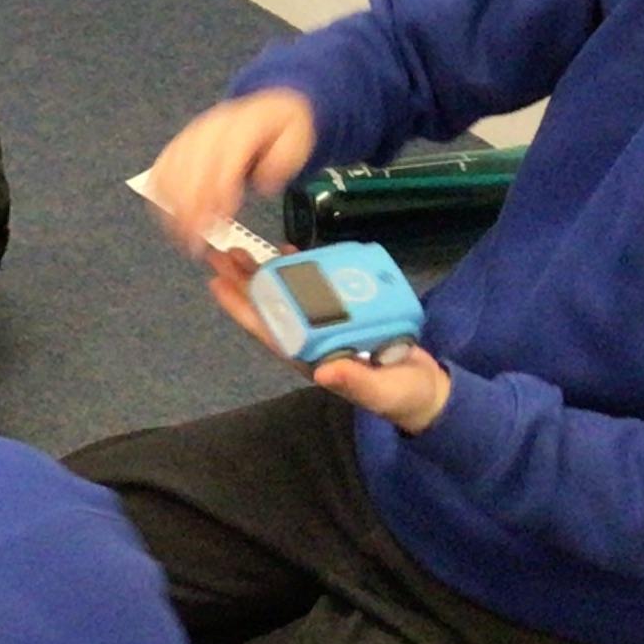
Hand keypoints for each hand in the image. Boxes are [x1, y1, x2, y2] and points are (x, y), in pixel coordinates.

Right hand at [144, 89, 315, 260]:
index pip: (224, 163)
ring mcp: (190, 137)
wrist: (264, 107)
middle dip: (190, 211)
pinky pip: (160, 170)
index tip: (221, 222)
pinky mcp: (178, 145)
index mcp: (242, 128)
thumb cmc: (280, 130)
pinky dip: (160, 195)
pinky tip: (169, 216)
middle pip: (191, 171)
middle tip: (195, 242)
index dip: (219, 194)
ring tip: (183, 236)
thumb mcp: (298, 138)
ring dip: (173, 208)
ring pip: (171, 172)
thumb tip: (263, 184)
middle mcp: (210, 130)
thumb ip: (284, 161)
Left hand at [205, 259, 452, 432]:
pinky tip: (289, 251)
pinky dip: (301, 269)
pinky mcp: (346, 312)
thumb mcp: (378, 391)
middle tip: (222, 253)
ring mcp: (327, 324)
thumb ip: (354, 381)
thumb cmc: (399, 395)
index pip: (267, 330)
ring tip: (243, 248)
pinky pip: (316, 286)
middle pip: (270, 306)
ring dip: (266, 272)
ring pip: (288, 294)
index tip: (217, 282)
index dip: (241, 308)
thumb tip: (324, 371)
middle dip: (245, 282)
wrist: (427, 390)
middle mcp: (311, 338)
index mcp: (310, 356)